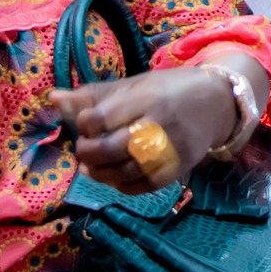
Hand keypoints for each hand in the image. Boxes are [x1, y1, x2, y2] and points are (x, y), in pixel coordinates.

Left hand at [51, 66, 236, 191]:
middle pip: (111, 148)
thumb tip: (53, 99)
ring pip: (125, 171)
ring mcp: (171, 150)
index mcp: (146, 98)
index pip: (101, 118)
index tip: (86, 123)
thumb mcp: (133, 85)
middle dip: (88, 152)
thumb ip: (93, 95)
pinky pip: (143, 186)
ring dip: (100, 173)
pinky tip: (112, 177)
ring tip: (92, 166)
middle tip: (83, 149)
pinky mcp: (178, 168)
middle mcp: (159, 124)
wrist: (217, 102)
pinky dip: (121, 186)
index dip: (84, 124)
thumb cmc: (169, 89)